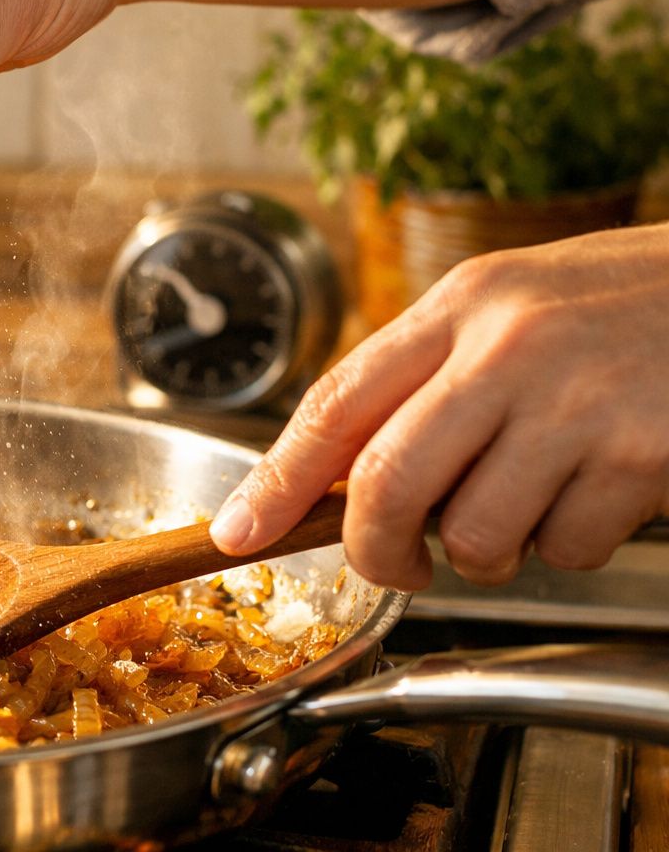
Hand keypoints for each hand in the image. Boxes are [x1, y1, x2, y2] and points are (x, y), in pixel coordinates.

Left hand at [211, 223, 668, 588]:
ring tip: (524, 507)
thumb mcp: (508, 305)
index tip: (239, 532)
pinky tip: (593, 495)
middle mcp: (509, 348)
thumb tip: (340, 474)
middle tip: (396, 564)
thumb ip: (426, 374)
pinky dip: (567, 546)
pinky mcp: (642, 457)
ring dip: (487, 554)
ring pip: (477, 535)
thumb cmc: (621, 303)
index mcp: (462, 305)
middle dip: (376, 549)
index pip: (337, 401)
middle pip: (387, 483)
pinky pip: (564, 548)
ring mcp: (576, 403)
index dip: (275, 479)